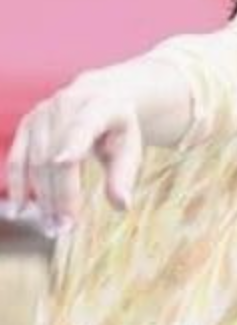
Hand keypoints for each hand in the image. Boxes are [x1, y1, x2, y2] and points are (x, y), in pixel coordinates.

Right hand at [6, 69, 143, 237]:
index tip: (63, 161)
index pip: (85, 125)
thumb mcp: (130, 147)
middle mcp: (67, 103)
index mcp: (100, 104)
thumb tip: (122, 205)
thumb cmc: (119, 129)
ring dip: (41, 197)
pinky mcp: (28, 123)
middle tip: (64, 228)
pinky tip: (21, 211)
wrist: (101, 96)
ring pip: (36, 160)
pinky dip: (18, 185)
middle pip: (57, 154)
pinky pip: (17, 158)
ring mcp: (43, 112)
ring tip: (52, 227)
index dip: (73, 142)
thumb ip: (124, 174)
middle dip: (59, 193)